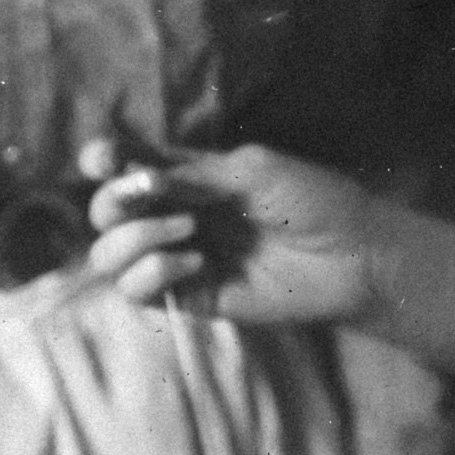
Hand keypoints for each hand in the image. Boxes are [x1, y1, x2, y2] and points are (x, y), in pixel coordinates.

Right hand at [79, 141, 376, 326]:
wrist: (353, 256)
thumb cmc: (315, 200)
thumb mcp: (253, 170)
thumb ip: (192, 174)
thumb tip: (138, 182)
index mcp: (187, 174)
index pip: (125, 164)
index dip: (102, 158)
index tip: (102, 159)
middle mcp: (173, 213)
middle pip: (104, 211)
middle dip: (114, 201)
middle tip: (151, 194)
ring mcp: (178, 256)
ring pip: (108, 255)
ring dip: (134, 237)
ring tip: (186, 229)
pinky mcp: (190, 295)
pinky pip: (136, 291)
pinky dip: (153, 272)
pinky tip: (196, 262)